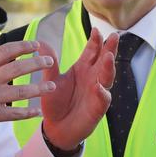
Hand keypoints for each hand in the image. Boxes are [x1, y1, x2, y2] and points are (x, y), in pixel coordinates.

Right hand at [0, 40, 56, 149]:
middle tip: (50, 61)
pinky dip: (27, 113)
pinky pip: (14, 113)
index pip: (7, 50)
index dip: (24, 46)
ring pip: (21, 90)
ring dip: (40, 88)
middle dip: (37, 63)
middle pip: (19, 67)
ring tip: (52, 86)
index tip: (36, 45)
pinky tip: (37, 112)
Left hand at [41, 28, 118, 150]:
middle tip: (114, 36)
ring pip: (107, 77)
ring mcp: (97, 92)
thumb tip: (41, 43)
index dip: (95, 40)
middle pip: (105, 60)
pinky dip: (102, 93)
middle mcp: (93, 77)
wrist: (56, 127)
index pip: (92, 51)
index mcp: (82, 68)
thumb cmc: (56, 101)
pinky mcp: (98, 108)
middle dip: (110, 48)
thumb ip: (49, 63)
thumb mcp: (50, 80)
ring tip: (108, 56)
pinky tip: (99, 87)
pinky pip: (103, 99)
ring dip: (109, 67)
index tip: (96, 30)